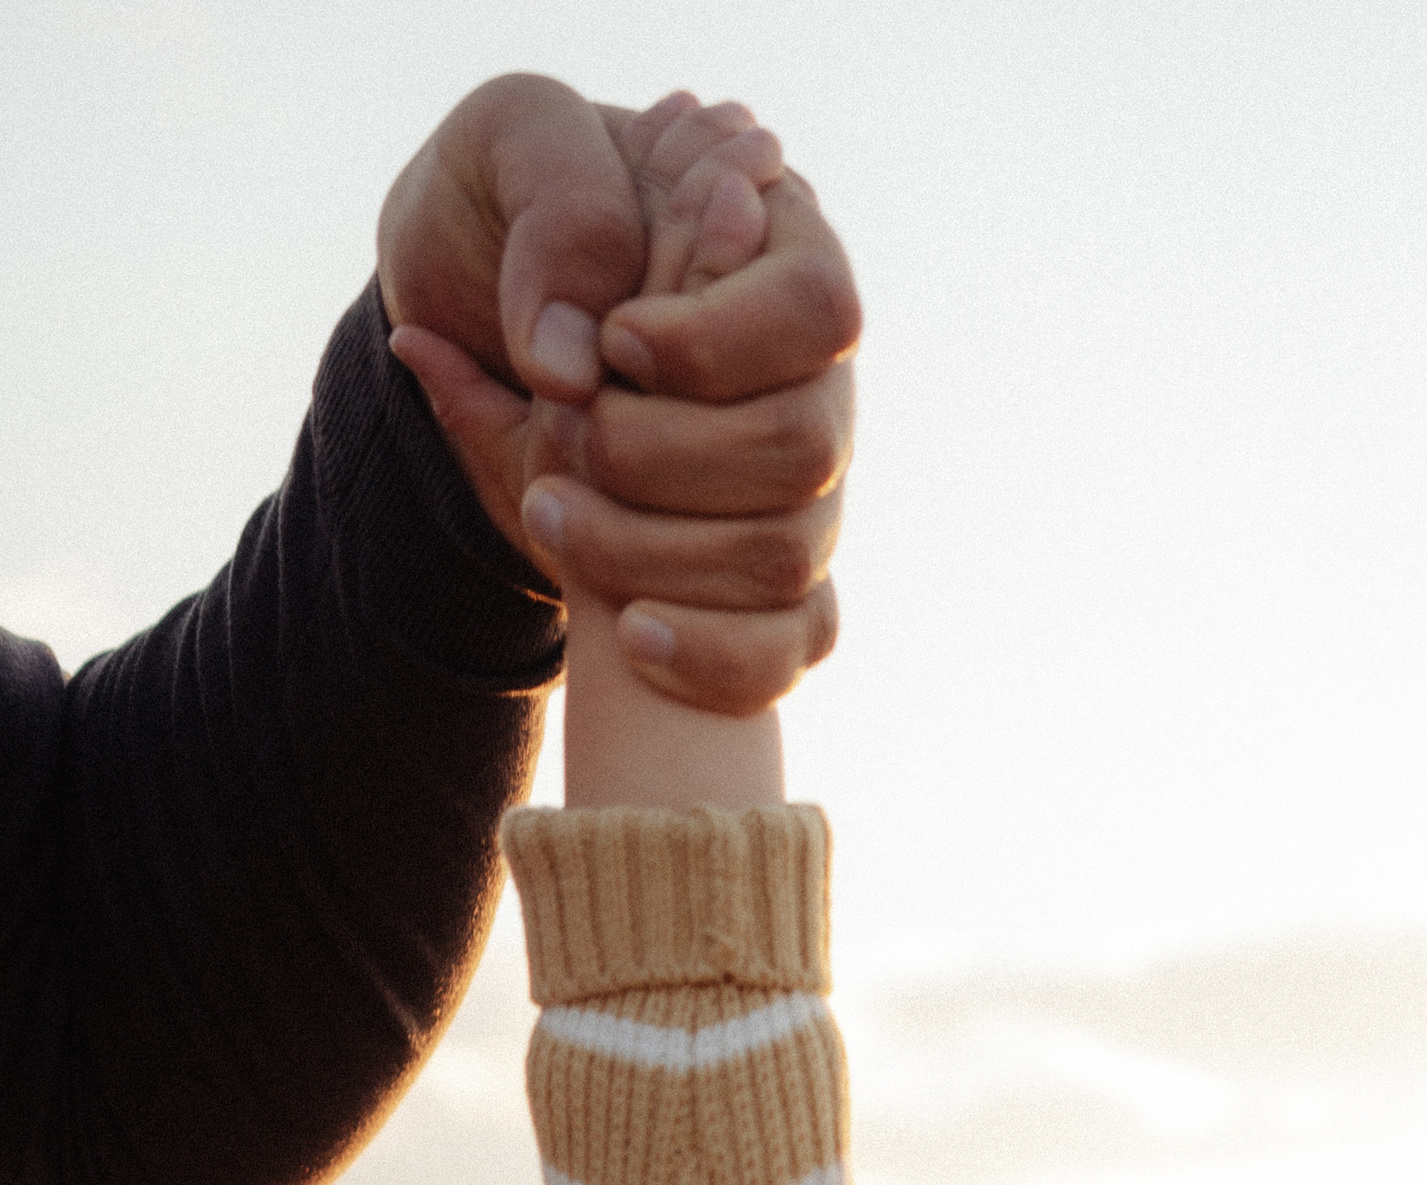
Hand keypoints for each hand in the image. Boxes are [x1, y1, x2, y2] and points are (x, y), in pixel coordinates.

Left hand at [380, 80, 855, 716]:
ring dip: (656, 549)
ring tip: (548, 513)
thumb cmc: (514, 230)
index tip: (612, 343)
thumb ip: (560, 219)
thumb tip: (589, 348)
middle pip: (804, 446)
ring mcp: (808, 499)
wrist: (487, 335)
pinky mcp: (782, 593)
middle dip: (668, 453)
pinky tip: (630, 636)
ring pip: (785, 555)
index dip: (714, 340)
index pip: (816, 311)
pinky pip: (787, 650)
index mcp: (782, 261)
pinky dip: (711, 655)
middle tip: (569, 433)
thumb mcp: (516, 163)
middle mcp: (814, 390)